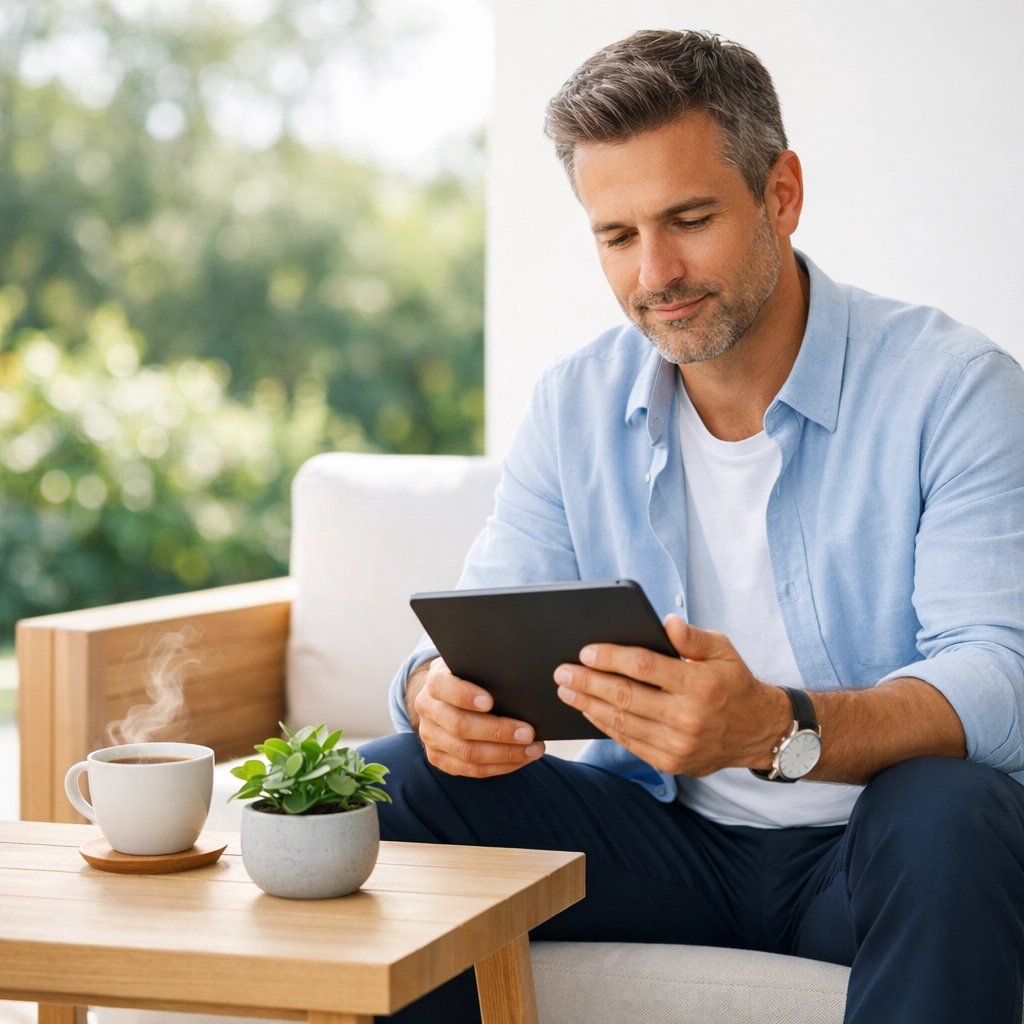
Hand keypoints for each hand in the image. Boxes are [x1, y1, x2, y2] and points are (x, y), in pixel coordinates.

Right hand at [407, 657, 545, 777]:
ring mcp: (431, 737)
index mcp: (434, 682)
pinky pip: (471, 770)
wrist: (443, 696)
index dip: (465, 695)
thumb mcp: (472, 665)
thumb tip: (520, 682)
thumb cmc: (469, 678)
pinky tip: (521, 759)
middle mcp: (428, 710)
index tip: (489, 701)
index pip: (443, 687)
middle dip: (497, 731)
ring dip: (505, 754)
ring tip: (533, 749)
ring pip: (467, 753)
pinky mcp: (438, 758)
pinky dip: (500, 766)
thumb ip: (487, 671)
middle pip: (459, 726)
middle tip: (528, 733)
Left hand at [553, 614, 790, 775]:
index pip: (645, 666)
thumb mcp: (723, 650)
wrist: (757, 732)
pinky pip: (629, 741)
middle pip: (626, 696)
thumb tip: (666, 622)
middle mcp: (688, 716)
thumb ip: (693, 637)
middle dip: (588, 682)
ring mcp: (678, 743)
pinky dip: (604, 725)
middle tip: (562, 671)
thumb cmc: (733, 683)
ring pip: (622, 722)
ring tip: (566, 690)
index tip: (586, 651)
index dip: (611, 658)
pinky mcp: (671, 762)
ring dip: (588, 704)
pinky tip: (589, 710)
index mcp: (700, 684)